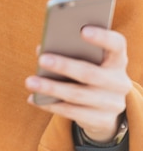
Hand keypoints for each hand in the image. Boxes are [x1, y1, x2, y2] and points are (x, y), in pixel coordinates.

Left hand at [25, 26, 131, 142]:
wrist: (106, 107)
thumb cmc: (90, 70)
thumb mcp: (88, 59)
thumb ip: (70, 49)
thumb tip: (42, 48)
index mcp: (117, 59)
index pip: (116, 44)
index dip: (102, 37)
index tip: (83, 30)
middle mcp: (119, 81)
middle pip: (90, 73)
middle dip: (64, 66)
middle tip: (41, 59)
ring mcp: (113, 103)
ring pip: (77, 95)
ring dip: (51, 88)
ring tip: (30, 81)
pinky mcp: (103, 120)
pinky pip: (73, 113)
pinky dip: (51, 104)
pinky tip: (34, 99)